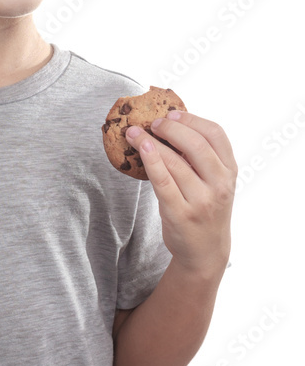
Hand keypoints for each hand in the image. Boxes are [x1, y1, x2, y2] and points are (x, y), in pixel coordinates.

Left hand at [124, 111, 237, 277]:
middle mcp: (220, 185)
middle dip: (171, 128)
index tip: (173, 114)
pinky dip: (150, 160)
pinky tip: (140, 148)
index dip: (192, 119)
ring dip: (151, 142)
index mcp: (230, 171)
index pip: (216, 134)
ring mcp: (201, 201)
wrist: (205, 251)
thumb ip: (201, 157)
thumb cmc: (205, 209)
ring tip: (134, 132)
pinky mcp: (181, 213)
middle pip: (195, 145)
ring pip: (175, 162)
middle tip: (153, 123)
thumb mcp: (215, 181)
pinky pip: (162, 181)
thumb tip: (170, 124)